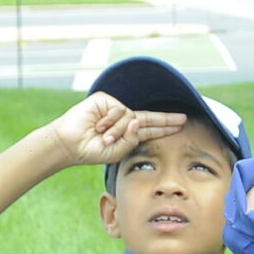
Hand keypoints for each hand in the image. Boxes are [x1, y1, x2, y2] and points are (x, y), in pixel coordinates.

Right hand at [48, 92, 187, 165]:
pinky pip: (118, 110)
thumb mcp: (116, 152)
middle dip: (166, 120)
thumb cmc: (91, 150)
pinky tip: (98, 127)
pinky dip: (110, 121)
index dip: (165, 127)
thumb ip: (131, 141)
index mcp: (127, 133)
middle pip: (149, 117)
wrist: (70, 144)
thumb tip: (137, 122)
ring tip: (103, 138)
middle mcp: (123, 119)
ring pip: (130, 117)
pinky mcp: (105, 100)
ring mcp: (114, 109)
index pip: (150, 129)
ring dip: (117, 131)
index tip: (181, 124)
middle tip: (183, 120)